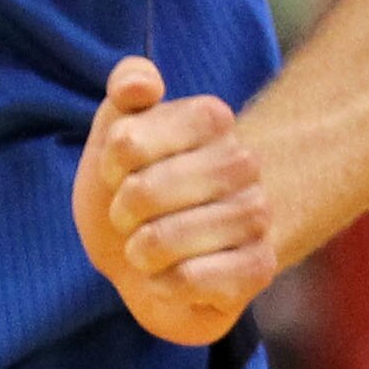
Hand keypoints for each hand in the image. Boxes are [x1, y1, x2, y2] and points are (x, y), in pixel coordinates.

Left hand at [72, 55, 275, 345]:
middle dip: (122, 212)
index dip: (109, 165)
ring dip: (140, 251)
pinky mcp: (259, 266)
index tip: (119, 172)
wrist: (152, 258)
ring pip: (165, 239)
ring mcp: (257, 215)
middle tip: (132, 217)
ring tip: (149, 249)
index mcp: (211, 118)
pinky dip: (164, 284)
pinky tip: (169, 277)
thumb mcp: (115, 132)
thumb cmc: (133, 189)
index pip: (127, 142)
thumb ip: (125, 88)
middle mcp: (244, 162)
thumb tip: (145, 83)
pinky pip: (192, 279)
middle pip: (144, 192)